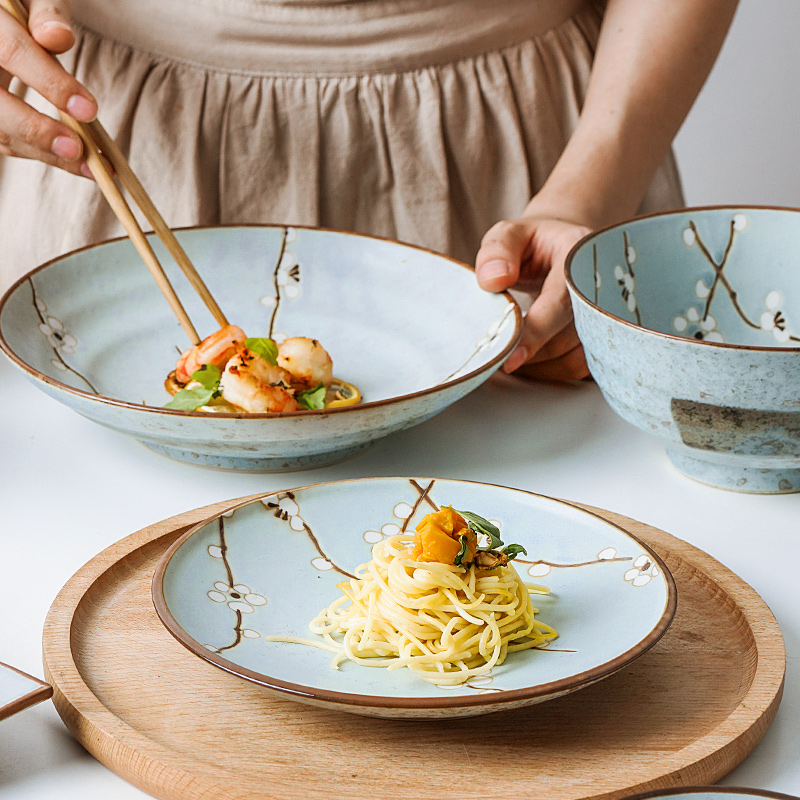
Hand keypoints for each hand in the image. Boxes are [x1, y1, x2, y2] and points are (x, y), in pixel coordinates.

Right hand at [0, 0, 96, 175]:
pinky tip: (74, 161)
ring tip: (90, 166)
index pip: (11, 50)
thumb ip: (48, 10)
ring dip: (43, 153)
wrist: (1, 16)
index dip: (50, 82)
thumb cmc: (21, 4)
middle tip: (79, 148)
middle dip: (37, 130)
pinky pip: (2, 139)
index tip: (89, 110)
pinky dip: (38, 153)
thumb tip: (58, 38)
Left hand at [475, 216, 591, 381]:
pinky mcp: (601, 336)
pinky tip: (528, 356)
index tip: (511, 358)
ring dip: (538, 362)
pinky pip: (576, 366)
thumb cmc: (532, 243)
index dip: (536, 331)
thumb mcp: (510, 233)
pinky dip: (548, 369)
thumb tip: (493, 280)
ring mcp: (605, 314)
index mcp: (580, 253)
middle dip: (531, 350)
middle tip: (498, 353)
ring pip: (573, 357)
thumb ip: (498, 249)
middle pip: (569, 335)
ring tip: (510, 349)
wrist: (560, 249)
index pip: (561, 300)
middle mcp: (601, 286)